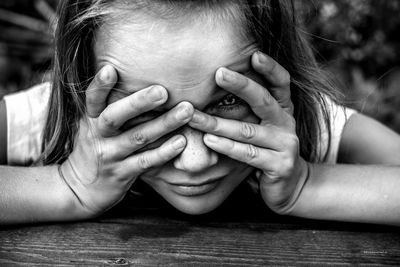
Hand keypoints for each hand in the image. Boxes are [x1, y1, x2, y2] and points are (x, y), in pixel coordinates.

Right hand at [59, 65, 193, 217]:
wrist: (79, 189)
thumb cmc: (95, 148)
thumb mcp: (92, 125)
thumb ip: (107, 105)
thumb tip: (128, 74)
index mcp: (90, 120)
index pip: (92, 99)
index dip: (100, 85)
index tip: (111, 69)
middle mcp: (98, 136)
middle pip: (115, 117)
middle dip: (139, 103)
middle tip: (163, 91)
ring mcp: (110, 156)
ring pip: (137, 138)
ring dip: (164, 124)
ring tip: (187, 111)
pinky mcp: (122, 174)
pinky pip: (145, 162)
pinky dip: (164, 151)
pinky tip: (182, 141)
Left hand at [189, 51, 308, 213]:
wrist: (289, 185)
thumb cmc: (266, 150)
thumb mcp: (261, 126)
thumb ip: (248, 109)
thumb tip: (211, 88)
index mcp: (283, 109)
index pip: (282, 82)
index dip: (270, 68)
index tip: (254, 54)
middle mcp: (287, 123)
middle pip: (264, 100)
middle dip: (241, 85)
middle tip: (218, 73)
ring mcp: (285, 145)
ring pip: (248, 130)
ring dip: (218, 123)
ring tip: (194, 116)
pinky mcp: (279, 165)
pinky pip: (247, 153)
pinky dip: (226, 146)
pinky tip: (209, 140)